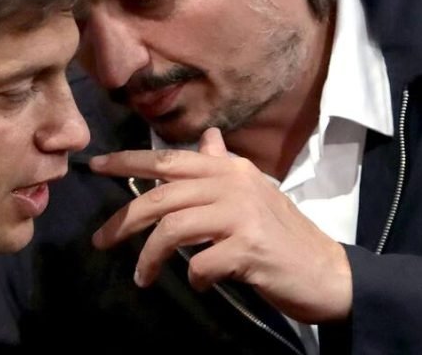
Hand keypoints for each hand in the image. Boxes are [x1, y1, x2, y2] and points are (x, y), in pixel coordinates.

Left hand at [90, 128, 352, 322]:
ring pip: (173, 229)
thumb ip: (224, 165)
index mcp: (230, 169)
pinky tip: (200, 283)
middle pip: (161, 197)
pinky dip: (193, 276)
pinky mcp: (249, 248)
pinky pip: (201, 262)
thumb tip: (208, 138)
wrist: (326, 271)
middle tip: (101, 241)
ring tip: (142, 277)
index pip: (169, 160)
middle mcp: (233, 184)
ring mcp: (242, 215)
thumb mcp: (253, 192)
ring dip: (150, 257)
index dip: (128, 161)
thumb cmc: (282, 234)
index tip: (94, 166)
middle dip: (123, 220)